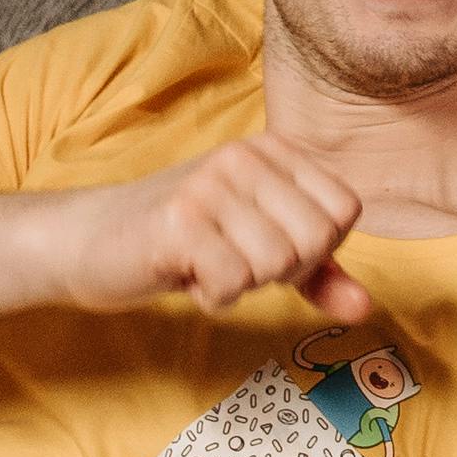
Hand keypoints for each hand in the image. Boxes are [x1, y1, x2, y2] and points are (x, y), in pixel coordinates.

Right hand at [67, 133, 372, 323]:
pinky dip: (213, 295)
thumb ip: (318, 273)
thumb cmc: (186, 242)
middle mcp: (245, 155)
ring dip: (241, 283)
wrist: (91, 241)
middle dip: (280, 270)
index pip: (345, 211)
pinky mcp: (179, 221)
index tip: (264, 245)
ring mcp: (210, 184)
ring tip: (205, 262)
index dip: (314, 249)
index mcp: (274, 149)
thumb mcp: (261, 249)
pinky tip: (186, 273)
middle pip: (317, 239)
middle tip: (232, 258)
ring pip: (277, 262)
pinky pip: (234, 281)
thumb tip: (366, 306)